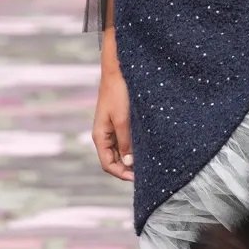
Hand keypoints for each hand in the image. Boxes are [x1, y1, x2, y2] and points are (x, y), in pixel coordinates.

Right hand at [92, 37, 133, 181]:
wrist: (119, 70)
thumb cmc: (118, 93)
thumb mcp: (123, 120)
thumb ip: (125, 143)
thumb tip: (129, 164)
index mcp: (100, 136)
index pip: (108, 164)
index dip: (122, 174)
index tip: (138, 178)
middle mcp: (105, 135)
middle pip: (114, 160)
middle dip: (127, 169)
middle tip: (146, 173)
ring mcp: (112, 128)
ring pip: (121, 151)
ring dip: (132, 158)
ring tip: (148, 162)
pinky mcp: (121, 121)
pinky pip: (126, 140)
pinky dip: (134, 147)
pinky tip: (146, 148)